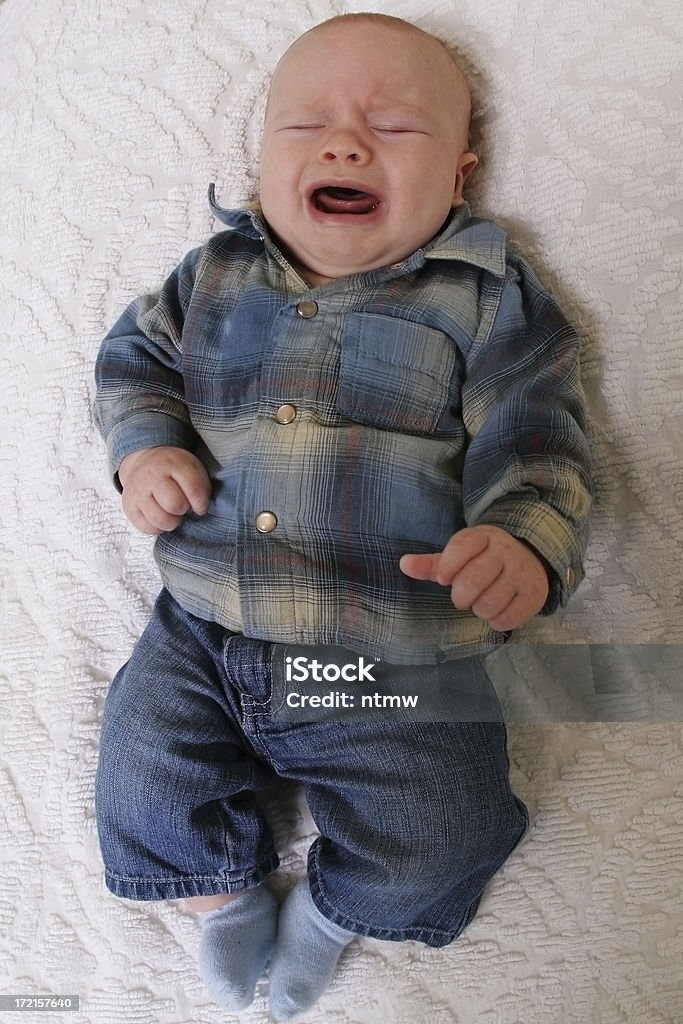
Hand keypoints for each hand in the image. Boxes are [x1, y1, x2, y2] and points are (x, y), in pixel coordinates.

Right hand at [118, 446, 211, 534]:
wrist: (144, 462)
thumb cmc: (173, 470)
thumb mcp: (192, 467)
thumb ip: (200, 486)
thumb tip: (199, 510)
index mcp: (173, 463)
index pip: (194, 489)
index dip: (201, 504)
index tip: (200, 506)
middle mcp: (152, 476)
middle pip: (175, 505)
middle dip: (184, 510)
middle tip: (183, 506)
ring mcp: (138, 491)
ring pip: (160, 519)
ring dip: (172, 522)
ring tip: (173, 514)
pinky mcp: (129, 506)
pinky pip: (147, 528)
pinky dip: (158, 528)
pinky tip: (161, 517)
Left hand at [399, 525, 548, 631]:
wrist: (530, 558)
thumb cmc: (484, 560)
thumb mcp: (459, 556)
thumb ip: (432, 564)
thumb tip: (404, 564)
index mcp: (484, 537)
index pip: (462, 546)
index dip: (447, 566)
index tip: (443, 578)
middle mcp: (506, 551)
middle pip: (472, 580)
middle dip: (460, 596)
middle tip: (463, 597)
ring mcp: (523, 572)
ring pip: (489, 603)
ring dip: (479, 609)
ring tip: (482, 601)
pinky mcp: (535, 594)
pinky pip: (507, 619)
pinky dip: (497, 621)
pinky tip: (498, 610)